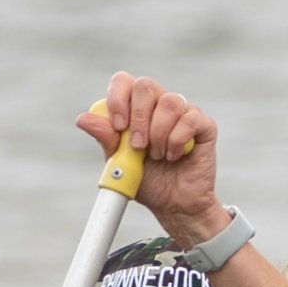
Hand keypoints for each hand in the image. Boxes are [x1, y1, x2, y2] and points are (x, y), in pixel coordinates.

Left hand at [75, 71, 224, 247]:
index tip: (119, 127)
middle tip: (138, 146)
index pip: (123, 81)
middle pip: (146, 85)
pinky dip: (178, 141)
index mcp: (135, 107)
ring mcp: (183, 111)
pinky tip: (175, 156)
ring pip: (169, 102)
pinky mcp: (204, 124)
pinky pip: (189, 120)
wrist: (174, 205)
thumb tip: (83, 119)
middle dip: (138, 118)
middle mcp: (159, 103)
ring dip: (159, 134)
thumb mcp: (120, 162)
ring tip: (158, 156)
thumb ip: (106, 139)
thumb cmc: (147, 181)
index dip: (118, 99)